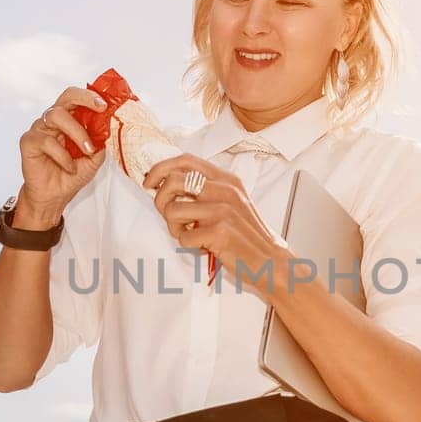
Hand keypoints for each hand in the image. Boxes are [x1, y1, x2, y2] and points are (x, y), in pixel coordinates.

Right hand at [17, 85, 108, 225]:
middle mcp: (54, 120)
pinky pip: (46, 141)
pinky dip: (62, 155)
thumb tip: (110, 126)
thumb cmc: (71, 174)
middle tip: (101, 108)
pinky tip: (69, 167)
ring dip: (77, 133)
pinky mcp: (28, 141)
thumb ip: (101, 141)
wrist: (54, 196)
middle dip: (85, 99)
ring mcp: (39, 128)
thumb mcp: (94, 158)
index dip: (91, 97)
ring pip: (57, 116)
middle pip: (66, 96)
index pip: (78, 99)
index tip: (106, 104)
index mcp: (69, 119)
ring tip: (87, 151)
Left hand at [143, 153, 287, 297]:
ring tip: (191, 234)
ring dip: (175, 228)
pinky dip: (188, 245)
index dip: (160, 168)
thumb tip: (167, 183)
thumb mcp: (231, 202)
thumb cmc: (246, 234)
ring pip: (172, 210)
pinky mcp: (219, 232)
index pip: (185, 160)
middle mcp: (225, 190)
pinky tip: (204, 247)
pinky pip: (183, 237)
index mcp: (227, 179)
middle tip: (167, 214)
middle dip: (160, 200)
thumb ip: (206, 189)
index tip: (149, 182)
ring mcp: (222, 210)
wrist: (270, 261)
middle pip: (172, 181)